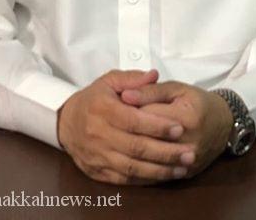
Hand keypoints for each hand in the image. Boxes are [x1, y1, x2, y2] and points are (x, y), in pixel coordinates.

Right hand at [57, 69, 196, 184]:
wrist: (66, 123)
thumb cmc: (93, 100)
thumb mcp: (110, 81)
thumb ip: (133, 79)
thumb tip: (154, 75)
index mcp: (102, 109)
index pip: (134, 120)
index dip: (157, 126)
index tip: (179, 128)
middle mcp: (98, 134)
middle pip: (136, 147)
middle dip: (166, 151)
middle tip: (189, 152)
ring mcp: (98, 155)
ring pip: (133, 167)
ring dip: (160, 170)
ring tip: (182, 167)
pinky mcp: (98, 171)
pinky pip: (125, 179)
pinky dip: (146, 179)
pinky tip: (163, 176)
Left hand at [120, 81, 232, 178]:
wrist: (224, 124)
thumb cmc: (197, 101)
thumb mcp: (176, 88)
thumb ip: (151, 90)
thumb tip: (125, 95)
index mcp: (185, 118)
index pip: (146, 116)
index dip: (127, 110)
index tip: (115, 105)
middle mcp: (187, 144)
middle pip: (145, 140)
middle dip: (126, 132)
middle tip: (114, 124)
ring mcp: (187, 162)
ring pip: (149, 160)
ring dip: (130, 151)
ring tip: (120, 139)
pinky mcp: (185, 174)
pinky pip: (157, 175)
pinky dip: (140, 167)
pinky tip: (128, 159)